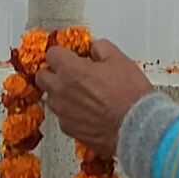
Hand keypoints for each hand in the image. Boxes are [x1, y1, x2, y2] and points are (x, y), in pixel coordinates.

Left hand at [36, 38, 152, 156]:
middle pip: (42, 76)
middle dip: (53, 73)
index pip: (51, 54)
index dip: (62, 54)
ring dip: (61, 94)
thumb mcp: (120, 60)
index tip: (69, 56)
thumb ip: (100, 48)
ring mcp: (62, 112)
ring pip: (51, 98)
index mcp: (71, 70)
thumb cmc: (130, 95)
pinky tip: (87, 113)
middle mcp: (61, 90)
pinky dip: (70, 113)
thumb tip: (94, 48)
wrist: (137, 127)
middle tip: (69, 74)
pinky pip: (62, 117)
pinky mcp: (68, 129)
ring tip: (82, 96)